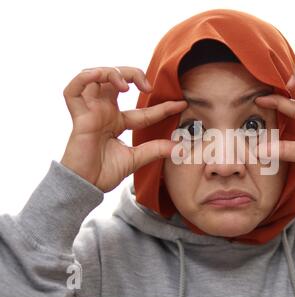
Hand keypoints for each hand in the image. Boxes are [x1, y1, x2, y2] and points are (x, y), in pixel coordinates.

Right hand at [61, 66, 186, 191]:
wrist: (87, 187)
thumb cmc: (104, 174)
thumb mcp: (136, 159)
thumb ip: (155, 150)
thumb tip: (180, 148)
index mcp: (116, 122)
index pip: (143, 109)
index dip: (163, 106)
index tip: (182, 104)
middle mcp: (103, 113)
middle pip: (115, 80)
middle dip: (133, 74)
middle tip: (149, 87)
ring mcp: (90, 113)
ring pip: (95, 77)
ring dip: (112, 73)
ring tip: (127, 86)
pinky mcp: (79, 117)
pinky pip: (73, 90)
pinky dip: (86, 77)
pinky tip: (101, 78)